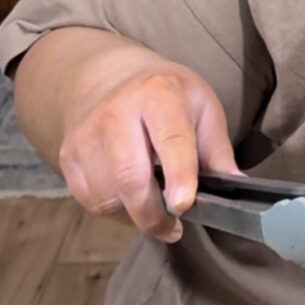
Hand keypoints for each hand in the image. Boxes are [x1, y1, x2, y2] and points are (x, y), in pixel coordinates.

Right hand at [57, 62, 238, 242]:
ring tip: (152, 207)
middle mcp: (116, 112)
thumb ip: (217, 151)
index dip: (179, 175)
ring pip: (107, 196)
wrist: (110, 78)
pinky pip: (90, 200)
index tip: (184, 205)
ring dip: (134, 215)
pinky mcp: (67, 155)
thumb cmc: (166, 98)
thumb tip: (236, 189)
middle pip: (130, 176)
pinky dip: (113, 210)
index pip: (171, 140)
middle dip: (153, 214)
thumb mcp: (202, 108)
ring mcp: (86, 134)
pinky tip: (128, 198)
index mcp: (158, 95)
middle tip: (173, 227)